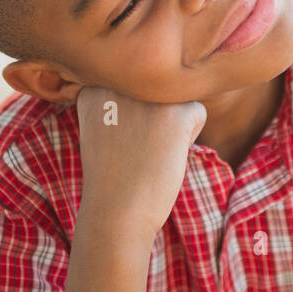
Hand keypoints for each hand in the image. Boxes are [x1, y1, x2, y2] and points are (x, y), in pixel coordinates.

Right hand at [75, 85, 206, 237]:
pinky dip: (188, 137)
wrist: (115, 213)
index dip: (133, 113)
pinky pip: (197, 112)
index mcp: (96, 83)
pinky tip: (165, 155)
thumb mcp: (101, 123)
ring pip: (177, 97)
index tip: (117, 137)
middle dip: (154, 114)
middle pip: (157, 86)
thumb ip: (120, 96)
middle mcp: (120, 82)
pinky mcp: (175, 114)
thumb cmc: (112, 174)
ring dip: (172, 123)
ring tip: (149, 150)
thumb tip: (164, 78)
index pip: (134, 80)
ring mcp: (148, 97)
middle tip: (134, 147)